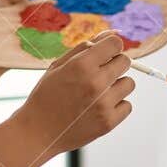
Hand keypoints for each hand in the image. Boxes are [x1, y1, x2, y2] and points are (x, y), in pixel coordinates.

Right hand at [0, 31, 133, 166]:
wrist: (37, 132)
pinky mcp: (109, 122)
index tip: (105, 54)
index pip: (115, 43)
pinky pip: (127, 106)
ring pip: (129, 84)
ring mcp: (104, 104)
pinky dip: (116, 106)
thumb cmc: (47, 95)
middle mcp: (95, 82)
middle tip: (100, 74)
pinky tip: (99, 108)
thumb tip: (111, 34)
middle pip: (125, 62)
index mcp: (81, 65)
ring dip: (117, 86)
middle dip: (115, 64)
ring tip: (98, 94)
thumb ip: (84, 48)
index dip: (111, 47)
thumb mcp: (58, 66)